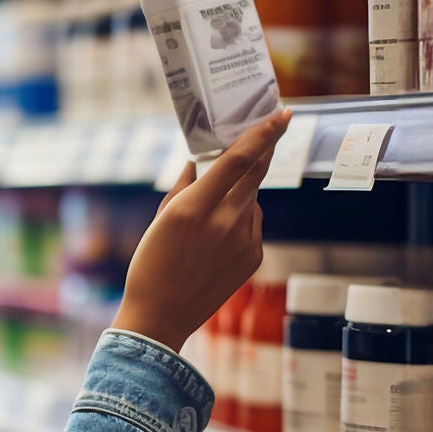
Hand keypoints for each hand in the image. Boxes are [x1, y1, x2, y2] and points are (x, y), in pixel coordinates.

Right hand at [113, 111, 291, 351]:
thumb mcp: (158, 221)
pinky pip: (252, 225)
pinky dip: (240, 220)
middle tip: (275, 127)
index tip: (282, 114)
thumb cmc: (151, 266)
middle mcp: (224, 221)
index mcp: (193, 208)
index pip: (237, 161)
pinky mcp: (254, 257)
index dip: (263, 134)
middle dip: (266, 149)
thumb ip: (183, 187)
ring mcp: (243, 241)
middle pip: (255, 174)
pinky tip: (216, 241)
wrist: (161, 317)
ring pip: (252, 200)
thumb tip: (197, 163)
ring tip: (210, 217)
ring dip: (240, 193)